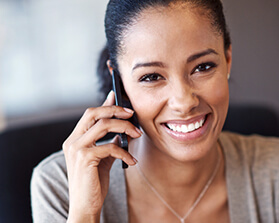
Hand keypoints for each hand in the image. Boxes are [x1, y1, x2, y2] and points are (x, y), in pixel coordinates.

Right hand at [63, 91, 141, 222]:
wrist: (85, 206)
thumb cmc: (93, 182)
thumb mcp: (102, 159)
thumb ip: (108, 143)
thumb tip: (120, 133)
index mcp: (75, 139)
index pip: (90, 115)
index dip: (104, 104)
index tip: (116, 96)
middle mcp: (72, 141)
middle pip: (93, 113)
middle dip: (115, 110)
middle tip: (131, 113)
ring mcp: (76, 149)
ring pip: (103, 126)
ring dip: (124, 127)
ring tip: (137, 134)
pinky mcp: (84, 158)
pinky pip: (110, 147)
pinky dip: (124, 152)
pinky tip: (132, 160)